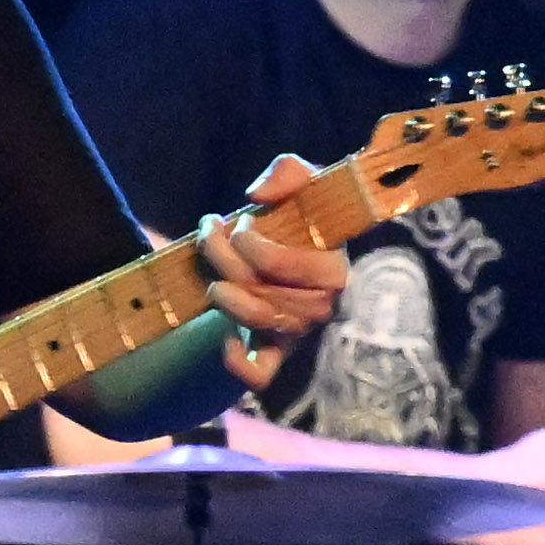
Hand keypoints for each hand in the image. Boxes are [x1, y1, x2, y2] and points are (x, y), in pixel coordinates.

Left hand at [200, 157, 357, 391]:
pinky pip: (261, 373)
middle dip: (226, 259)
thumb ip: (288, 171)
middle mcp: (321, 305)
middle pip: (266, 290)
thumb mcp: (299, 184)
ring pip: (257, 320)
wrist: (279, 253)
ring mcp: (297, 331)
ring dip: (223, 295)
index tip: (241, 223)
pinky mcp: (273, 351)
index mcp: (335, 268)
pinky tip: (226, 341)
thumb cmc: (294, 219)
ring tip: (209, 274)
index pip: (295, 267)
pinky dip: (241, 363)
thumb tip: (259, 194)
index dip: (258, 247)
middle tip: (211, 232)